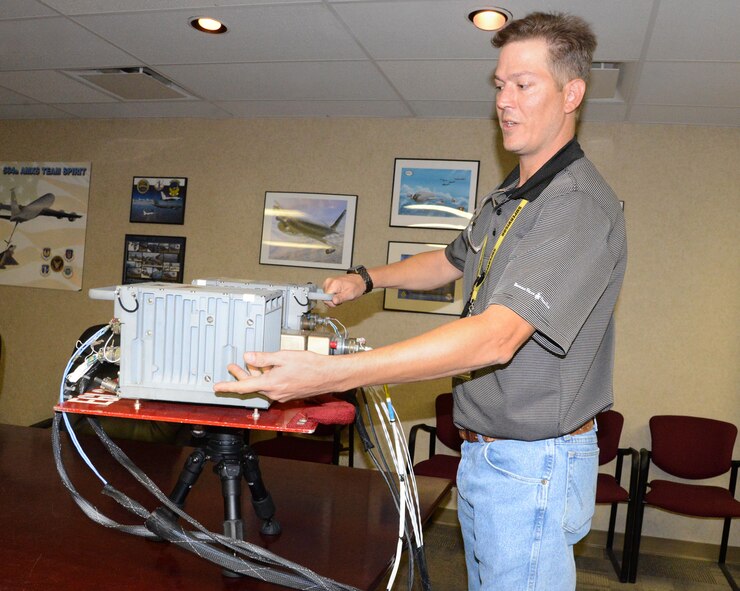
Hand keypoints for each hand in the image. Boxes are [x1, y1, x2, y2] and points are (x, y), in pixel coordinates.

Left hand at [213, 350, 339, 402]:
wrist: (329, 375)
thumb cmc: (311, 366)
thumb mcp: (283, 357)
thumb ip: (263, 358)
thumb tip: (248, 357)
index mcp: (271, 384)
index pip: (243, 387)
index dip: (228, 386)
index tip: (217, 387)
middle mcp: (275, 392)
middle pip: (252, 386)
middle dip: (240, 376)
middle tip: (231, 367)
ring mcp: (282, 394)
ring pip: (262, 385)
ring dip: (255, 375)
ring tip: (249, 364)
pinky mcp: (288, 393)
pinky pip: (272, 386)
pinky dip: (267, 377)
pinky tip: (268, 368)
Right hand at [322, 274, 365, 307]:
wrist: (359, 281)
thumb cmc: (356, 286)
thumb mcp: (350, 294)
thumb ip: (341, 298)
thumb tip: (333, 301)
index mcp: (333, 284)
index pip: (325, 298)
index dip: (331, 302)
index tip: (338, 301)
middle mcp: (329, 282)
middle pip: (325, 297)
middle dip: (332, 301)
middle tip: (341, 298)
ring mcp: (328, 282)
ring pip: (326, 296)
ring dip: (333, 298)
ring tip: (341, 295)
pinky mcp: (329, 283)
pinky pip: (328, 293)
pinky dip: (333, 295)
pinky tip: (339, 293)